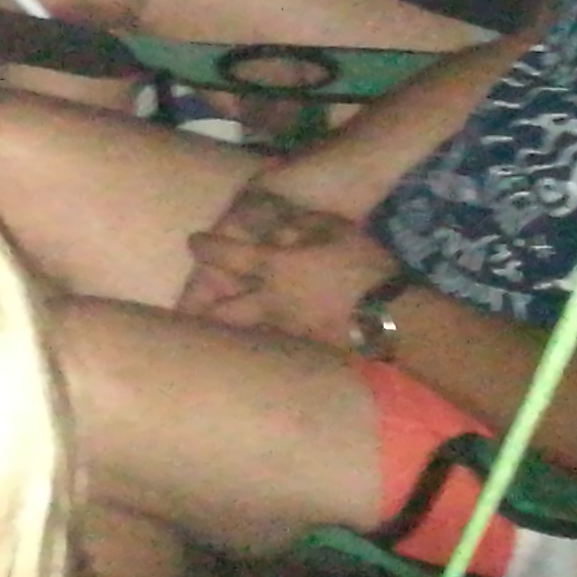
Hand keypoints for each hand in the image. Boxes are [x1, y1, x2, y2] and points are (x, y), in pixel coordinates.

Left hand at [179, 184, 393, 344]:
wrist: (393, 316)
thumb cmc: (362, 265)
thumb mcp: (331, 229)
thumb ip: (297, 227)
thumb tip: (275, 231)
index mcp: (274, 267)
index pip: (225, 256)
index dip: (204, 247)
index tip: (193, 242)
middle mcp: (271, 301)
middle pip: (222, 312)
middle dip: (199, 311)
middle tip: (183, 312)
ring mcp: (288, 329)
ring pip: (245, 334)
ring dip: (228, 333)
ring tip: (212, 336)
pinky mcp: (308, 349)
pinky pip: (276, 345)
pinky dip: (264, 345)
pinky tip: (261, 349)